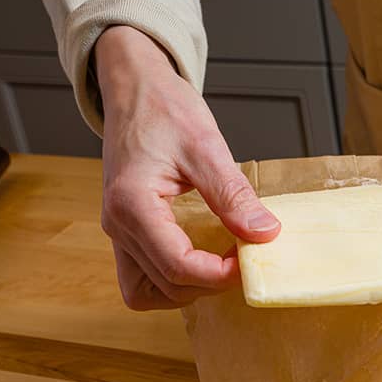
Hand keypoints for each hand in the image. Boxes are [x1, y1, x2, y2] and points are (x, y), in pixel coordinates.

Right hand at [95, 25, 279, 310]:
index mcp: (131, 204)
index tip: (250, 259)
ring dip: (188, 289)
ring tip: (220, 263)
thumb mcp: (206, 147)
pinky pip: (141, 278)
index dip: (219, 274)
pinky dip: (170, 282)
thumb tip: (264, 234)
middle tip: (243, 256)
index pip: (177, 265)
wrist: (135, 89)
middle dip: (210, 281)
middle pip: (167, 285)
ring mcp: (117, 232)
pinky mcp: (125, 233)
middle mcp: (117, 225)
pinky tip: (199, 261)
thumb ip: (233, 195)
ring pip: (147, 292)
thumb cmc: (163, 109)